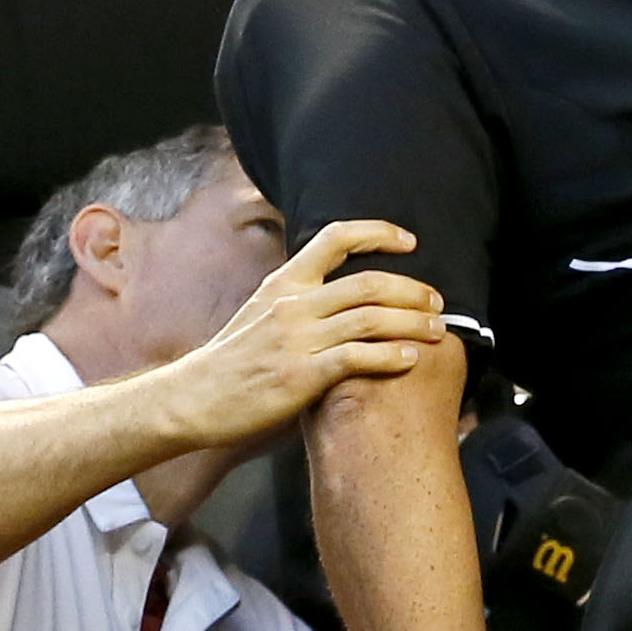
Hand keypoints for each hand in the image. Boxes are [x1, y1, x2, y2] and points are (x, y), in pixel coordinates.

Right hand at [157, 218, 448, 449]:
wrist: (194, 398)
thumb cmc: (231, 360)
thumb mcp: (259, 312)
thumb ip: (296, 298)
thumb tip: (335, 289)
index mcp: (285, 282)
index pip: (337, 237)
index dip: (379, 232)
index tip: (409, 241)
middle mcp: (294, 303)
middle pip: (369, 282)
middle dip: (412, 289)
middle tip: (437, 301)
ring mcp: (298, 339)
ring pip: (372, 319)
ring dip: (412, 323)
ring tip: (437, 331)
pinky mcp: (302, 375)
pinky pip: (358, 359)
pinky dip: (391, 358)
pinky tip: (410, 361)